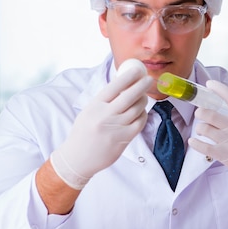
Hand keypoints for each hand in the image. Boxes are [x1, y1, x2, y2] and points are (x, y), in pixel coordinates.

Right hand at [50, 68, 152, 189]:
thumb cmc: (84, 133)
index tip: (137, 70)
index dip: (128, 76)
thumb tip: (122, 83)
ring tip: (143, 97)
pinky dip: (143, 115)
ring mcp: (116, 128)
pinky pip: (139, 123)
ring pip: (137, 109)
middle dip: (141, 85)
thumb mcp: (89, 111)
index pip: (114, 86)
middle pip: (129, 96)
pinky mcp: (124, 139)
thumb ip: (104, 100)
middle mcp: (105, 116)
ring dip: (143, 100)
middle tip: (148, 79)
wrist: (78, 158)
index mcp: (95, 106)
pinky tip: (141, 112)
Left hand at [188, 80, 227, 199]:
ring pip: (204, 128)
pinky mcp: (225, 156)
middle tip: (200, 113)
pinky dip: (196, 143)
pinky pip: (204, 147)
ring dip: (200, 127)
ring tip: (201, 129)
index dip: (217, 88)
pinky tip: (193, 141)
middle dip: (200, 111)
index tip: (209, 85)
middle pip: (209, 113)